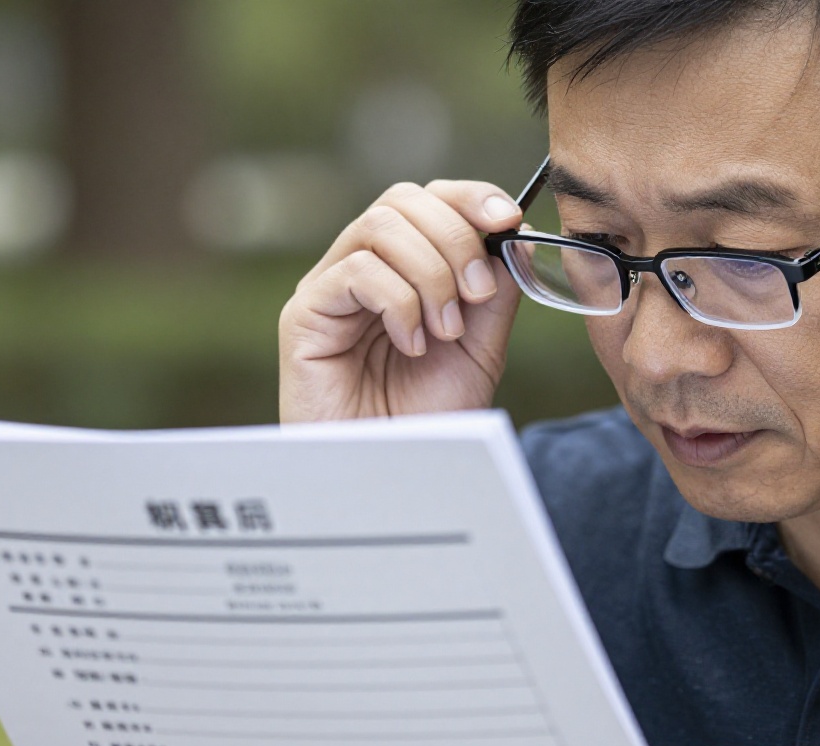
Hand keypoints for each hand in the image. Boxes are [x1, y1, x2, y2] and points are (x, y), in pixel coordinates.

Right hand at [279, 180, 523, 421]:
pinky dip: (398, 302)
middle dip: (456, 238)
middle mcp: (361, 266)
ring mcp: (329, 287)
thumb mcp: (480, 346)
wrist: (393, 474)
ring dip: (430, 273)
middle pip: (404, 200)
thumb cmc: (428, 415)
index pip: (429, 199)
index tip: (508, 219)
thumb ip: (496, 288)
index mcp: (402, 266)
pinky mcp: (304, 313)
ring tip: (444, 329)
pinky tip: (411, 344)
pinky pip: (355, 270)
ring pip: (380, 225)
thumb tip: (515, 227)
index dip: (470, 197)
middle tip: (477, 295)